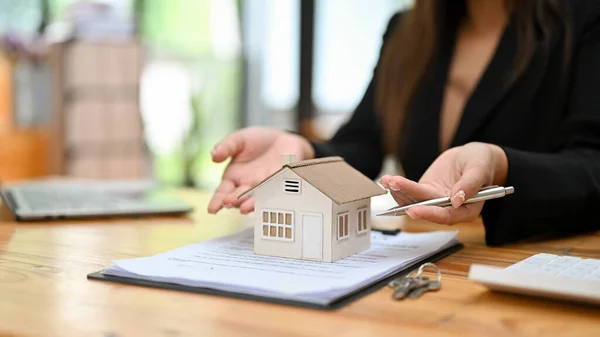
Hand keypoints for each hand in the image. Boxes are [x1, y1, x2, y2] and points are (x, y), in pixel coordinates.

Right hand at [207, 127, 314, 213]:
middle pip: (238, 197)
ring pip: (256, 198)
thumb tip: (213, 156)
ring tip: (244, 208)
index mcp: (234, 178)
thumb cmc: (258, 140)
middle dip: (233, 201)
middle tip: (228, 202)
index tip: (212, 209)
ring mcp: (264, 187)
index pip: (223, 192)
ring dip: (250, 204)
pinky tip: (266, 201)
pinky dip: (271, 197)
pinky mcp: (280, 184)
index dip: (216, 201)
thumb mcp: (239, 139)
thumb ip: (226, 146)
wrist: (282, 138)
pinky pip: (275, 192)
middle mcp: (247, 186)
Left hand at [379, 142, 507, 223]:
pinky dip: (399, 188)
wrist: (473, 155)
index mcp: (467, 209)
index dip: (430, 214)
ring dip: (399, 192)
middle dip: (408, 199)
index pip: (448, 216)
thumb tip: (457, 200)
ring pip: (415, 201)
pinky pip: (411, 193)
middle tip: (394, 187)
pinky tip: (388, 181)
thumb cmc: (481, 162)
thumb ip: (470, 184)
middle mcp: (450, 209)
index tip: (414, 209)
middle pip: (427, 208)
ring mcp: (436, 201)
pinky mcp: (426, 192)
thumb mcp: (479, 168)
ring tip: (387, 180)